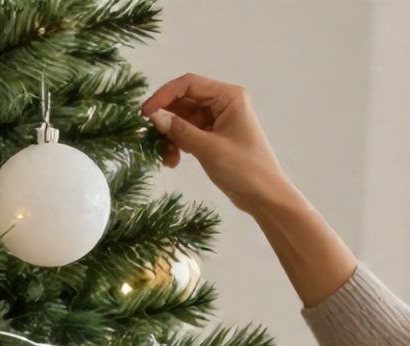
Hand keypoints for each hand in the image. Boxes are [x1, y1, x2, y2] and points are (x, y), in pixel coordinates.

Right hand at [140, 74, 292, 212]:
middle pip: (183, 101)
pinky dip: (178, 145)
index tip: (145, 114)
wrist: (265, 197)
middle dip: (166, 119)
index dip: (164, 95)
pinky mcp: (213, 137)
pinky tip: (173, 161)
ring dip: (170, 136)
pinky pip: (188, 133)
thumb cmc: (244, 169)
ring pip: (183, 119)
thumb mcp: (209, 149)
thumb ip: (180, 130)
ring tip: (165, 157)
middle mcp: (222, 103)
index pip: (189, 84)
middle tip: (150, 137)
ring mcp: (217, 120)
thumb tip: (154, 116)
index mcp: (228, 96)